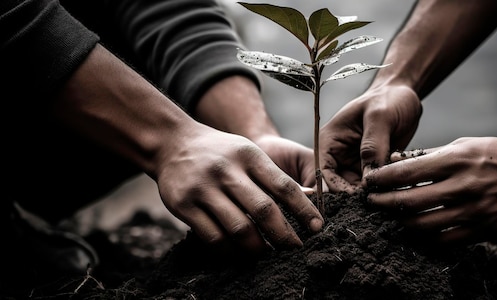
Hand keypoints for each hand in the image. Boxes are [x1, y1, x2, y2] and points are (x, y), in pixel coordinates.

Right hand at [155, 125, 323, 255]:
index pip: (284, 186)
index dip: (304, 210)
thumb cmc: (221, 153)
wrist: (172, 144)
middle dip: (284, 235)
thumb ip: (274, 176)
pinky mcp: (184, 206)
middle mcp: (226, 170)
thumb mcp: (249, 153)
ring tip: (266, 253)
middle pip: (264, 210)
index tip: (317, 227)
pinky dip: (230, 251)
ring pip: (239, 228)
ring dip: (257, 247)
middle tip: (294, 248)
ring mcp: (203, 188)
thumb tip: (308, 201)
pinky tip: (238, 252)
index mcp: (249, 156)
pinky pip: (213, 237)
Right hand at [320, 84, 421, 192]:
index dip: (338, 189)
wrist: (404, 95)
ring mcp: (356, 164)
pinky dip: (385, 189)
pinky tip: (398, 189)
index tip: (359, 197)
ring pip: (360, 190)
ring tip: (389, 198)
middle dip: (357, 196)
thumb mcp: (380, 116)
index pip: (325, 173)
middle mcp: (339, 156)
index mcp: (330, 142)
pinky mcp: (373, 169)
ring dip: (373, 194)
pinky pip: (376, 185)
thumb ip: (373, 146)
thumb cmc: (388, 98)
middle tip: (377, 202)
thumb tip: (370, 179)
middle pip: (340, 187)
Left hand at [364, 136, 496, 244]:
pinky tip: (417, 232)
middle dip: (383, 204)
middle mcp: (462, 187)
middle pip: (409, 202)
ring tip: (391, 218)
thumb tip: (399, 161)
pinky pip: (446, 241)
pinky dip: (427, 238)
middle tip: (372, 202)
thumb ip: (432, 156)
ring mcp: (474, 211)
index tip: (370, 182)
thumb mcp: (465, 144)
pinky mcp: (485, 229)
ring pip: (424, 225)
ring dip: (401, 223)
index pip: (406, 173)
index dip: (382, 179)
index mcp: (455, 161)